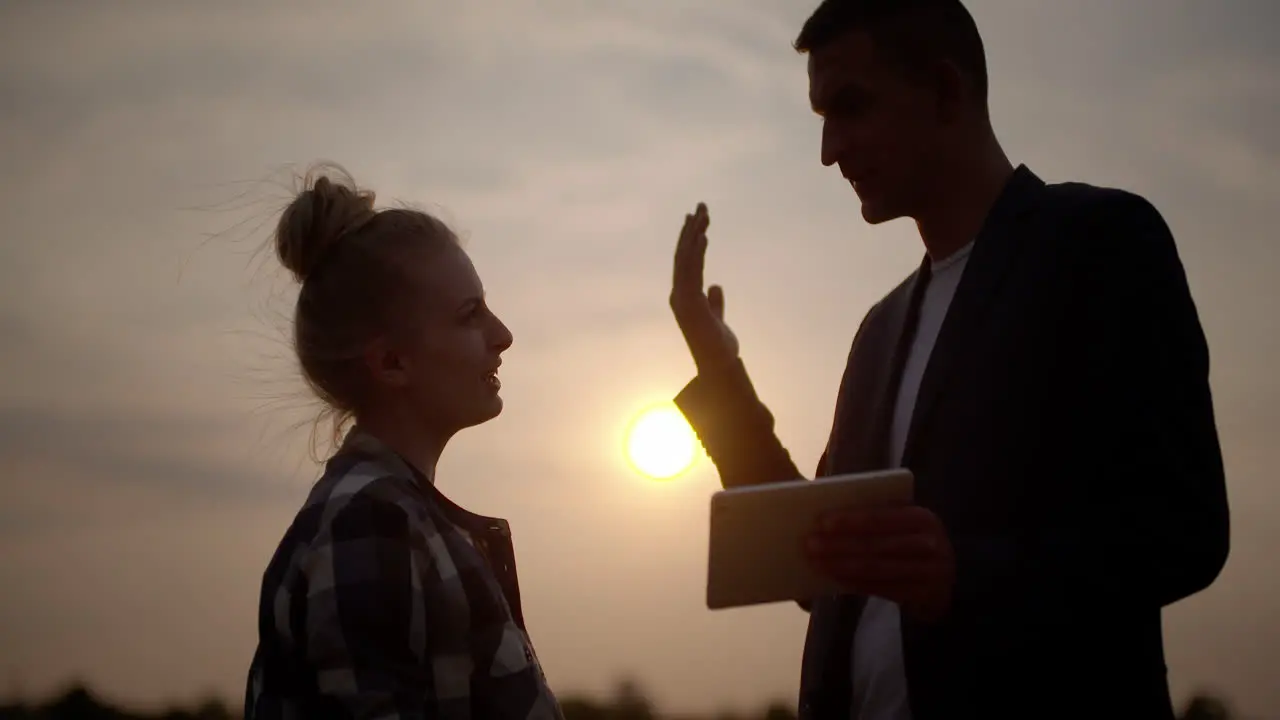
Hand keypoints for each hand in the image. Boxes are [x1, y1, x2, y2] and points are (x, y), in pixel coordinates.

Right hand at [670, 202, 738, 372]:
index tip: (697, 219)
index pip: (685, 262)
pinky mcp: (689, 303)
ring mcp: (682, 298)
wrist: (719, 366)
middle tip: (701, 206)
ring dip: (695, 234)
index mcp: (684, 297)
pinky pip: (692, 270)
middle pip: (683, 254)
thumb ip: (715, 302)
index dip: (690, 239)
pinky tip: (704, 235)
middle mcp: (679, 295)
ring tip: (704, 213)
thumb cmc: (718, 347)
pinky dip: (696, 251)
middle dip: (691, 229)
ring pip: (686, 258)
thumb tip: (715, 286)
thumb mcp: (717, 318)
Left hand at [804, 506, 955, 621]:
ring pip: (876, 568)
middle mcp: (929, 543)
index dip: (850, 519)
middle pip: (875, 544)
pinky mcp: (922, 594)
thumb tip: (829, 516)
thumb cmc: (911, 542)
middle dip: (838, 544)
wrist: (945, 579)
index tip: (821, 521)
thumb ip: (878, 517)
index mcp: (921, 517)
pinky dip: (854, 582)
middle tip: (809, 543)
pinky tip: (834, 577)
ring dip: (841, 565)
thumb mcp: (904, 524)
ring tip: (816, 561)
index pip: (881, 516)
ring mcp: (929, 571)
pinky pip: (881, 588)